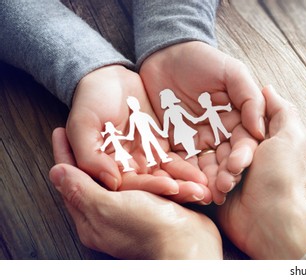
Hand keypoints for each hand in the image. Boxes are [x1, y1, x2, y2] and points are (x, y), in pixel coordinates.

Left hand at [50, 128, 221, 258]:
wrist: (190, 244)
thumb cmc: (149, 229)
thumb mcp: (107, 207)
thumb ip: (82, 189)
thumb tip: (57, 172)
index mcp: (92, 218)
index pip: (71, 182)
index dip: (66, 155)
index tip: (60, 132)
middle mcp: (111, 215)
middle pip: (97, 177)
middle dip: (95, 152)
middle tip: (91, 129)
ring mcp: (135, 211)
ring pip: (127, 177)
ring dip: (129, 158)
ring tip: (121, 135)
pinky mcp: (158, 207)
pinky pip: (151, 183)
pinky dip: (152, 170)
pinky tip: (151, 155)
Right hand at [67, 65, 207, 202]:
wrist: (108, 78)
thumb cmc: (90, 100)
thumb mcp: (83, 124)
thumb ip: (91, 155)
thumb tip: (111, 183)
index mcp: (106, 168)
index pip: (130, 186)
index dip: (151, 187)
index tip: (172, 187)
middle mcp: (127, 169)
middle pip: (153, 186)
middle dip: (177, 191)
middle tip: (199, 194)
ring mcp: (146, 159)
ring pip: (168, 177)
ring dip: (187, 184)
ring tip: (207, 189)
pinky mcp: (161, 148)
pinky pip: (177, 162)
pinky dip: (190, 169)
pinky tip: (206, 175)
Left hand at [140, 41, 264, 204]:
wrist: (166, 53)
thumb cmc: (204, 60)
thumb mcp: (233, 72)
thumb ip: (250, 98)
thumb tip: (260, 131)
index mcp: (240, 120)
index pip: (246, 143)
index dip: (243, 157)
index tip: (237, 168)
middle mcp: (223, 134)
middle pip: (228, 160)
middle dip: (227, 176)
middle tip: (222, 188)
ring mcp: (200, 141)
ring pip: (207, 167)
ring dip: (208, 182)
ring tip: (206, 194)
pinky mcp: (176, 144)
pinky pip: (181, 163)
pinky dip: (184, 176)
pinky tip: (184, 186)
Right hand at [218, 86, 305, 258]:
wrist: (270, 221)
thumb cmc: (283, 178)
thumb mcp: (291, 136)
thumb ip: (281, 110)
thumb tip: (268, 88)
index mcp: (271, 143)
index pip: (245, 124)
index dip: (239, 125)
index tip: (230, 125)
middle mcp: (254, 158)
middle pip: (227, 141)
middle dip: (229, 153)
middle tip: (238, 165)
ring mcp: (236, 176)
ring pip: (214, 159)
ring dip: (219, 169)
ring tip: (230, 181)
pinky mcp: (220, 192)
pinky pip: (205, 178)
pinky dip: (209, 181)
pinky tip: (214, 187)